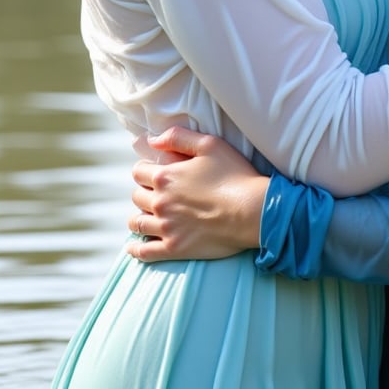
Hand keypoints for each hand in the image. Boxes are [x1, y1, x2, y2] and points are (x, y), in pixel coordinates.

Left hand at [126, 127, 269, 262]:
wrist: (254, 211)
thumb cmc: (235, 175)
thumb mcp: (210, 144)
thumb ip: (178, 137)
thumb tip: (152, 140)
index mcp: (165, 176)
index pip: (139, 171)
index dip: (146, 170)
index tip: (155, 173)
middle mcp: (160, 202)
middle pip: (137, 196)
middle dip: (145, 192)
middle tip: (159, 194)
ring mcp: (166, 227)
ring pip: (137, 223)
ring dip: (140, 217)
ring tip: (150, 216)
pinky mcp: (174, 248)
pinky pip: (144, 251)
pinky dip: (135, 249)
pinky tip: (134, 246)